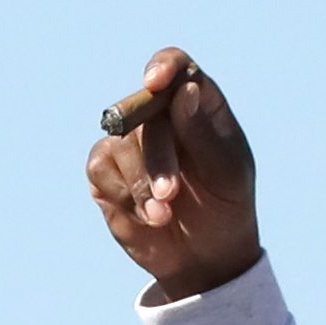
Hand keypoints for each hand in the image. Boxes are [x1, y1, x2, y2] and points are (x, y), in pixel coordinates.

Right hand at [81, 49, 264, 298]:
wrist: (205, 258)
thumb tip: (183, 91)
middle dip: (155, 157)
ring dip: (140, 185)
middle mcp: (159, 116)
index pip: (175, 66)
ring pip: (119, 143)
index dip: (162, 67)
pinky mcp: (105, 171)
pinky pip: (98, 168)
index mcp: (197, 104)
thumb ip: (203, 134)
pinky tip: (146, 217)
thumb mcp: (227, 174)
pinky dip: (123, 195)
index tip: (155, 84)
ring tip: (163, 216)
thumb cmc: (226, 207)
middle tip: (169, 195)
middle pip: (142, 110)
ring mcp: (129, 142)